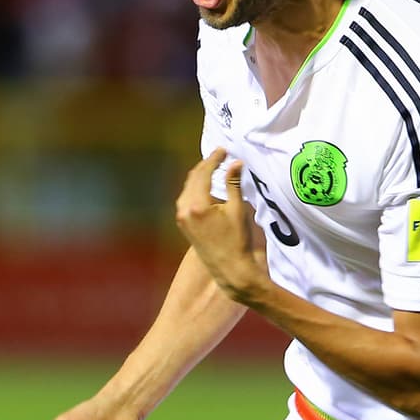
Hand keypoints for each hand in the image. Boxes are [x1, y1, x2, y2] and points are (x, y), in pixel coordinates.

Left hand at [175, 148, 265, 302]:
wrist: (230, 269)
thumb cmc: (237, 240)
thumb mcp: (237, 210)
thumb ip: (233, 184)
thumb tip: (235, 162)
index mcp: (197, 205)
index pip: (203, 174)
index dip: (214, 159)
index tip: (224, 150)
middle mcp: (184, 210)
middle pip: (193, 178)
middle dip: (206, 165)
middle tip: (220, 156)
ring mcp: (182, 218)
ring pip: (188, 188)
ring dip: (200, 176)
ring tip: (214, 167)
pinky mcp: (183, 224)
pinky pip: (186, 198)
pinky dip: (196, 188)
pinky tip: (206, 185)